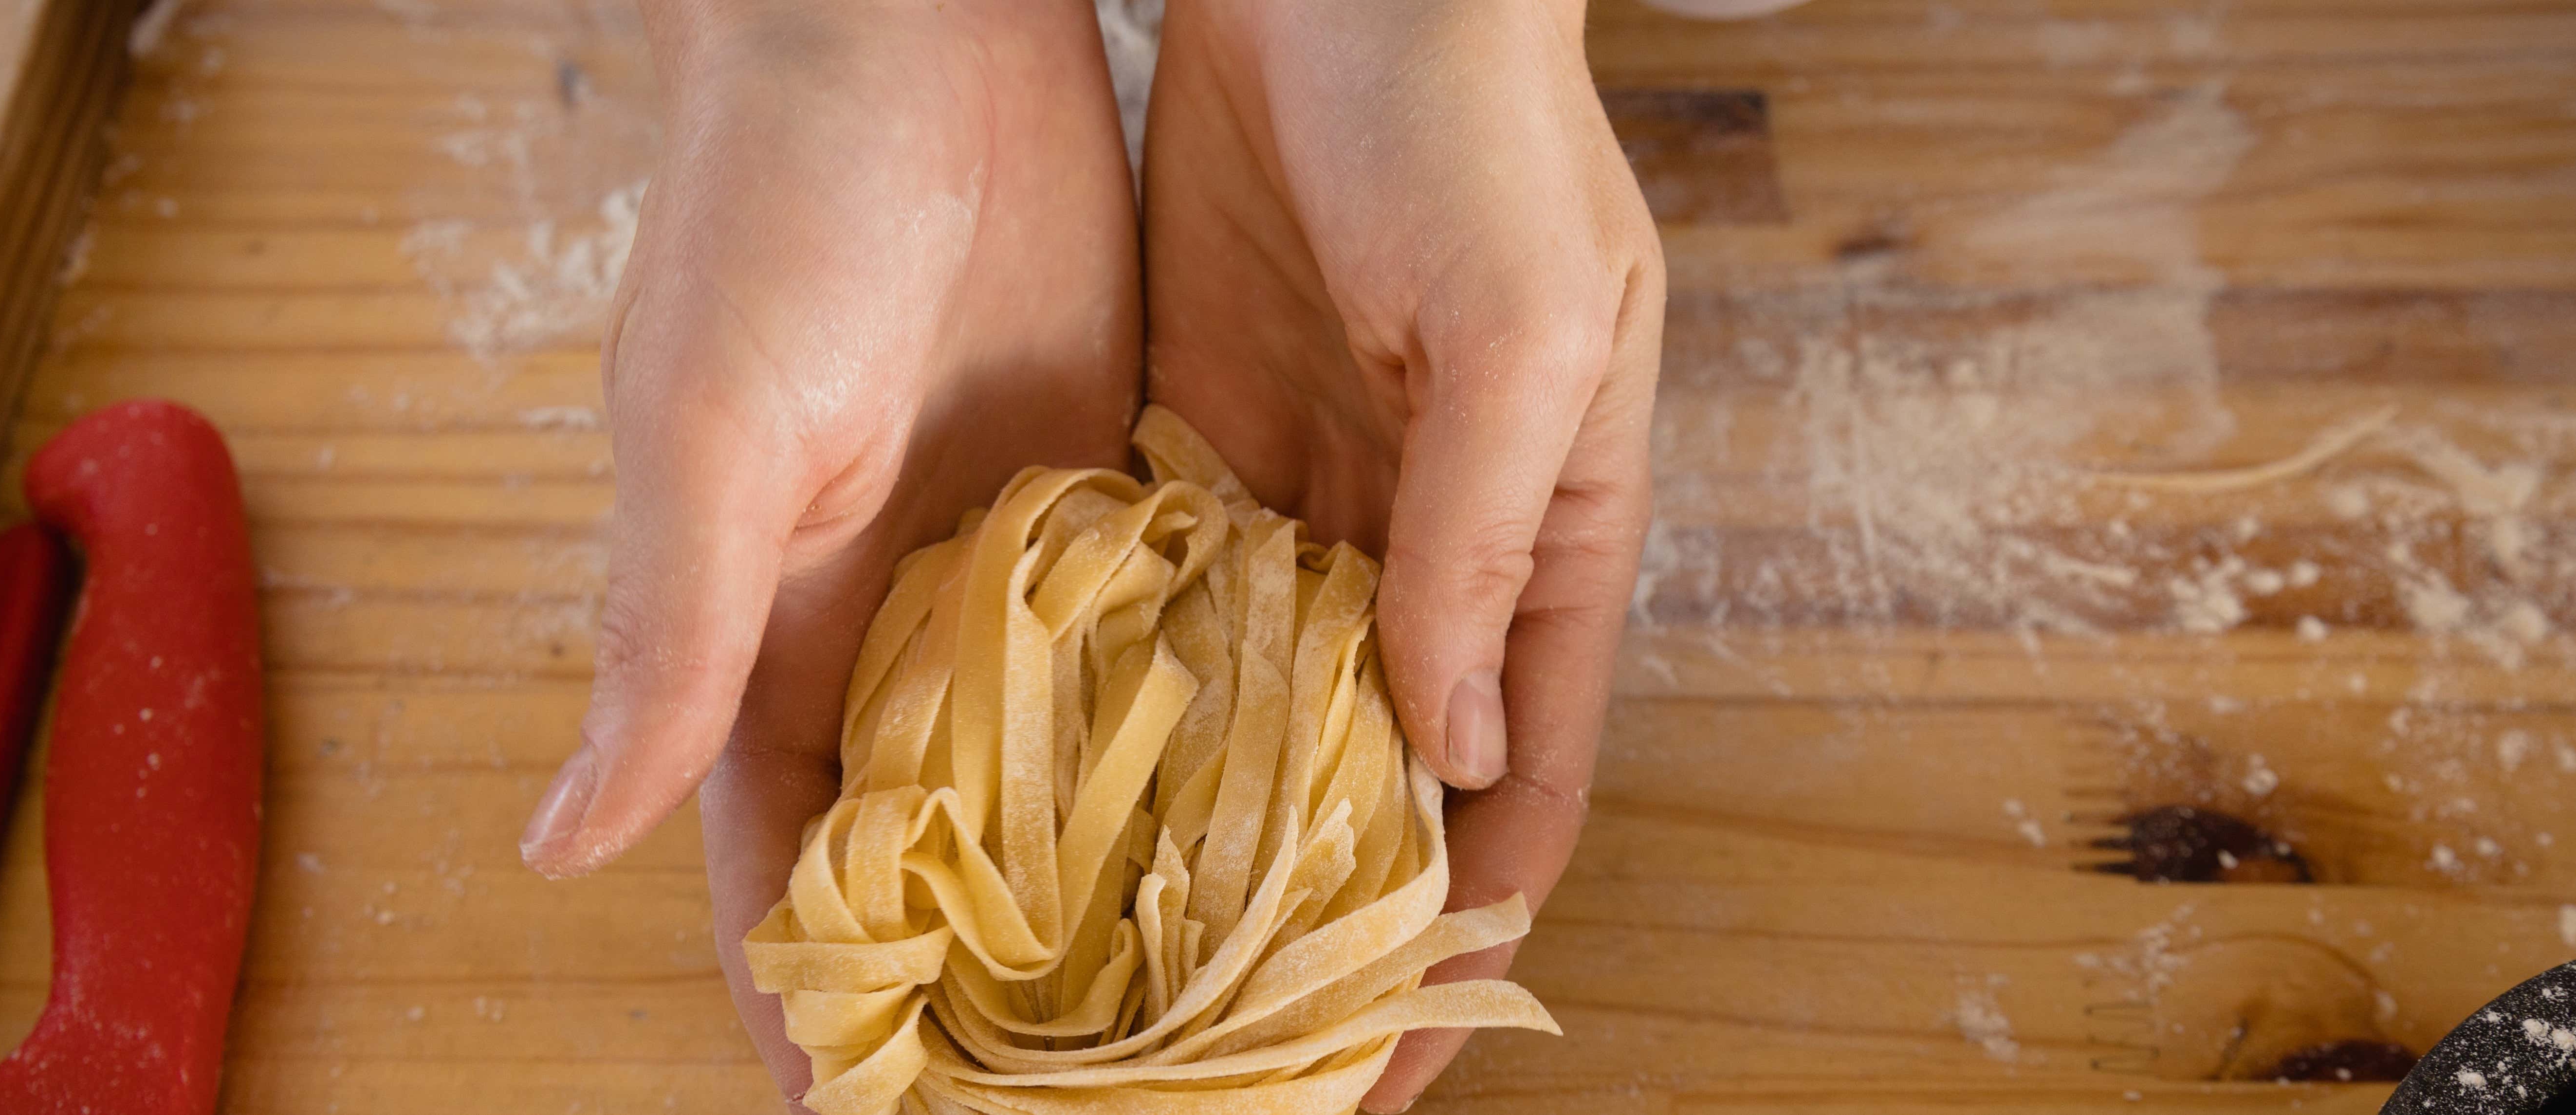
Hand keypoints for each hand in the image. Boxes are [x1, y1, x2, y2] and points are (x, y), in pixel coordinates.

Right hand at [514, 0, 1140, 1099]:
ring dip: (1113, 874)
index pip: (793, 861)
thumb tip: (555, 845)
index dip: (826, 998)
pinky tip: (1272, 821)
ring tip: (1196, 1007)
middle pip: (940, 843)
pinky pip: (1156, 645)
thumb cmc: (776, 205)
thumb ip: (664, 640)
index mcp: (769, 629)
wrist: (915, 28)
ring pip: (1058, 765)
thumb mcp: (712, 433)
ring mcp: (1007, 562)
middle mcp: (892, 619)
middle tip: (1082, 1098)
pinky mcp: (1108, 488)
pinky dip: (1199, 735)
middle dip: (991, 970)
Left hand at [1139, 0, 1663, 1107]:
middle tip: (1204, 1060)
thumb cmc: (1473, 119)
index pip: (1512, 792)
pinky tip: (1035, 781)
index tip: (1375, 1078)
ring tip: (1096, 960)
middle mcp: (1423, 544)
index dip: (1457, 945)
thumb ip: (1478, 538)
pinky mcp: (1197, 427)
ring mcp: (1306, 491)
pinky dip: (1115, 690)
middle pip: (1371, 785)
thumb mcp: (1516, 328)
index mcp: (1541, 539)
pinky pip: (1162, 596)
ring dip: (1190, 826)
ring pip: (1255, 709)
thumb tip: (1447, 749)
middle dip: (1304, 924)